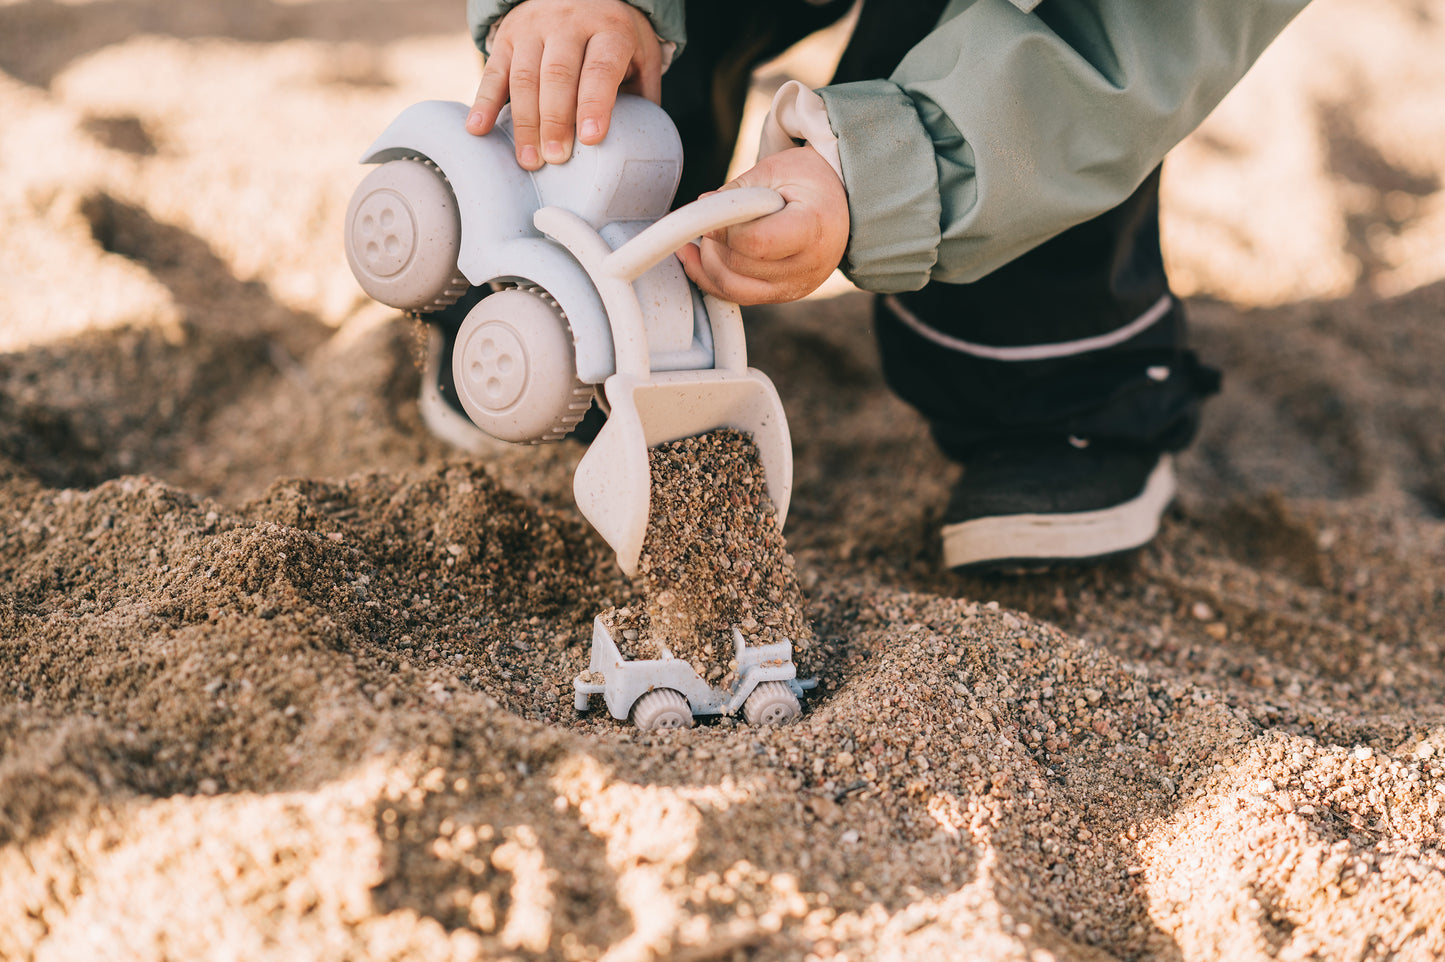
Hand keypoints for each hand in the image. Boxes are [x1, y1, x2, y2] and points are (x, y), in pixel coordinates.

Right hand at [465, 0, 663, 170]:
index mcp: (609, 28)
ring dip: (525, 122)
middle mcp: (569, 23)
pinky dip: (484, 102)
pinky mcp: (507, 37)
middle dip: (556, 120)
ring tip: (529, 161)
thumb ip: (642, 94)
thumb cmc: (613, 35)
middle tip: (556, 159)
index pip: (600, 67)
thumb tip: (642, 147)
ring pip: (525, 76)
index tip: (591, 138)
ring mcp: (534, 28)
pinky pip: (493, 71)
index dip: (595, 103)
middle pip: (558, 74)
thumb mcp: (640, 54)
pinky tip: (479, 129)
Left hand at [677, 147, 848, 304]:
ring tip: (705, 234)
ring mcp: (797, 286)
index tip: (709, 212)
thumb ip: (737, 192)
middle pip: (741, 265)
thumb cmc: (809, 182)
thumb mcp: (774, 171)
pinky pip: (737, 297)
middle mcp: (809, 265)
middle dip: (715, 242)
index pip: (758, 243)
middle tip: (710, 216)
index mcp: (813, 227)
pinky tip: (697, 258)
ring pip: (733, 288)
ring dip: (708, 262)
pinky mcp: (783, 295)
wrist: (838, 203)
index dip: (725, 230)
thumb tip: (702, 207)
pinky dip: (711, 279)